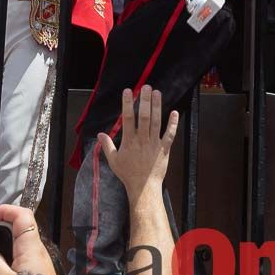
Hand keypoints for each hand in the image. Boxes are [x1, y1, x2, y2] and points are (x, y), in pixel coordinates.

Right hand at [98, 86, 178, 200]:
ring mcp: (154, 143)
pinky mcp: (164, 149)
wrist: (144, 187)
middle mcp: (142, 140)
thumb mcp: (113, 161)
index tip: (128, 91)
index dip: (128, 104)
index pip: (128, 118)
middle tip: (146, 87)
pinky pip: (170, 134)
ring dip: (157, 107)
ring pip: (156, 122)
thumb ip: (107, 146)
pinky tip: (174, 112)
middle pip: (144, 116)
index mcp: (129, 141)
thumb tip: (100, 134)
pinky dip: (173, 124)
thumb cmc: (128, 174)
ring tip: (157, 93)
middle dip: (145, 100)